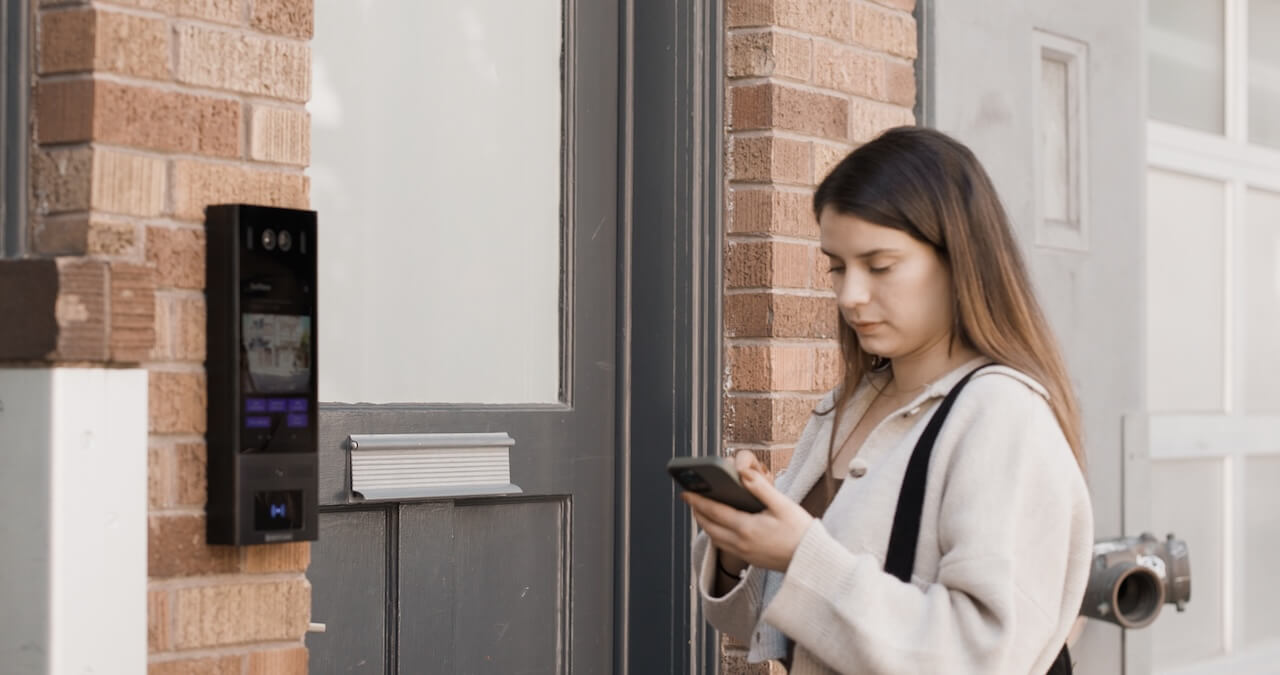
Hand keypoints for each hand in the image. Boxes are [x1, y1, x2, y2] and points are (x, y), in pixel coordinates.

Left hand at [682, 451, 814, 572]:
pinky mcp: (750, 559)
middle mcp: (741, 543)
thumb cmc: (801, 531)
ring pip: (715, 538)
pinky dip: (716, 534)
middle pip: (709, 527)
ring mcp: (745, 553)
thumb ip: (760, 487)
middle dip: (697, 512)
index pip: (714, 512)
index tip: (685, 492)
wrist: (812, 561)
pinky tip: (720, 526)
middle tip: (690, 499)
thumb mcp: (782, 504)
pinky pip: (724, 546)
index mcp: (747, 528)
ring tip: (702, 510)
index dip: (697, 501)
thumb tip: (742, 473)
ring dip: (705, 524)